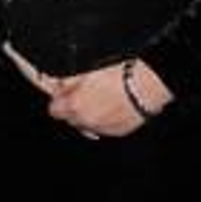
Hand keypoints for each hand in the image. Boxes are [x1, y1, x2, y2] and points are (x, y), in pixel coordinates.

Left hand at [1, 44, 161, 139]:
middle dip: (73, 107)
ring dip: (89, 114)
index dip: (59, 100)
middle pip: (71, 119)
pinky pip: (105, 127)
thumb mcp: (86, 70)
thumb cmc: (118, 73)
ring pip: (88, 124)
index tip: (64, 92)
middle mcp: (87, 121)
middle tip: (84, 92)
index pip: (54, 110)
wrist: (146, 84)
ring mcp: (104, 128)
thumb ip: (68, 81)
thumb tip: (58, 84)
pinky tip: (113, 105)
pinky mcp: (119, 131)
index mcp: (75, 105)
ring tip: (101, 97)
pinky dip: (105, 119)